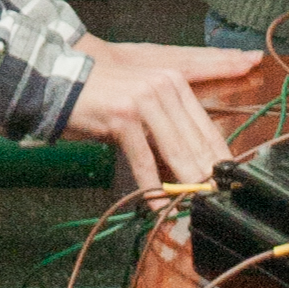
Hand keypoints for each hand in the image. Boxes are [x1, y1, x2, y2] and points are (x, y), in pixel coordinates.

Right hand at [67, 39, 252, 195]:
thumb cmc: (102, 97)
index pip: (206, 126)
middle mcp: (164, 86)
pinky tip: (159, 203)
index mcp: (175, 82)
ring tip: (195, 206)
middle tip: (217, 201)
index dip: (219, 157)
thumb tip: (189, 165)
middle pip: (195, 140)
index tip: (227, 181)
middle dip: (207, 175)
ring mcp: (144, 100)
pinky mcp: (124, 116)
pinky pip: (143, 159)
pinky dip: (152, 186)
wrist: (61, 82)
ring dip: (186, 182)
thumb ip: (166, 128)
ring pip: (175, 150)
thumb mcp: (142, 106)